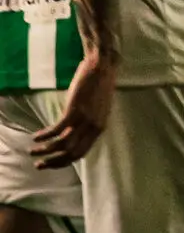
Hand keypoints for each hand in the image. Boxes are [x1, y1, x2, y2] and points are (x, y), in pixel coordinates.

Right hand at [31, 54, 118, 168]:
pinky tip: (35, 137)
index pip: (81, 153)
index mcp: (100, 128)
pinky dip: (44, 136)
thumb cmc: (99, 85)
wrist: (102, 67)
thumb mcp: (98, 109)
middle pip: (71, 153)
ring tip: (32, 151)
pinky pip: (56, 129)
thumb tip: (74, 133)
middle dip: (53, 162)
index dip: (64, 162)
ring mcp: (84, 119)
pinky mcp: (74, 110)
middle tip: (39, 165)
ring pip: (62, 144)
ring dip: (45, 150)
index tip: (52, 164)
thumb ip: (89, 123)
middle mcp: (94, 127)